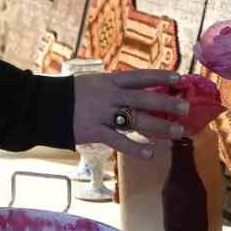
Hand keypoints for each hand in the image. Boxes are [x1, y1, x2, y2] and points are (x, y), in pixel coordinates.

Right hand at [72, 69, 188, 157]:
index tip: (180, 78)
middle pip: (142, 98)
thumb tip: (139, 89)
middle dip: (166, 103)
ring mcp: (102, 113)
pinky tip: (150, 154)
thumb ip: (114, 86)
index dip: (160, 76)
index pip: (139, 76)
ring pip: (136, 120)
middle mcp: (108, 95)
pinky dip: (135, 147)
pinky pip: (119, 141)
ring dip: (159, 126)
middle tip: (186, 107)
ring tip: (178, 132)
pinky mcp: (95, 131)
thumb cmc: (71, 93)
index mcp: (108, 80)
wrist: (44, 104)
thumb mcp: (93, 82)